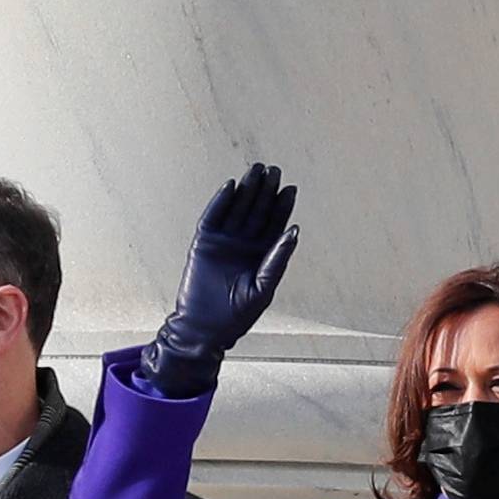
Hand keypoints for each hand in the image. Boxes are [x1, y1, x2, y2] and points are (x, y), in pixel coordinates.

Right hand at [143, 162, 299, 394]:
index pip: (275, 225)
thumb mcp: (263, 288)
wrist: (204, 328)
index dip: (282, 206)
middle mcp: (245, 244)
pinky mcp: (204, 242)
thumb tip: (294, 231)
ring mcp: (224, 241)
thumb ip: (277, 260)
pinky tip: (230, 186)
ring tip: (255, 170)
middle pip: (257, 211)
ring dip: (246, 190)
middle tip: (274, 170)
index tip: (290, 188)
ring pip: (237, 209)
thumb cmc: (237, 315)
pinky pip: (213, 217)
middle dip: (265, 191)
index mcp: (262, 255)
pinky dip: (221, 202)